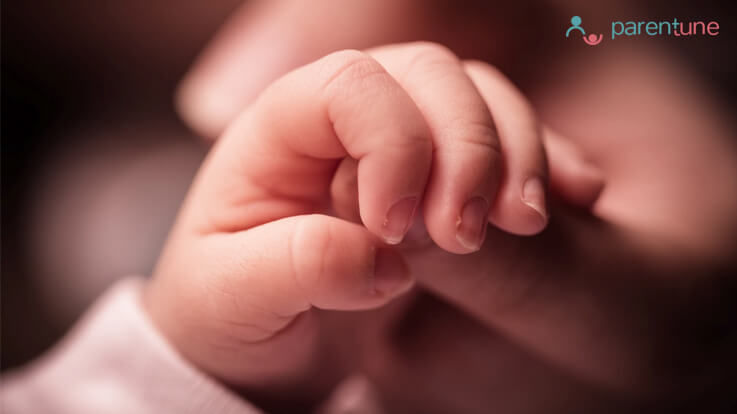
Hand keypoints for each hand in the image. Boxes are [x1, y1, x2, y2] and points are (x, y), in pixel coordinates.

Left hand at [144, 42, 600, 411]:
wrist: (263, 344)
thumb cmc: (231, 315)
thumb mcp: (232, 301)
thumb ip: (291, 268)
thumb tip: (380, 259)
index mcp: (280, 130)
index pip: (351, 84)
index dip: (393, 143)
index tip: (397, 229)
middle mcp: (346, 120)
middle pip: (428, 75)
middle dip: (466, 147)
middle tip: (467, 237)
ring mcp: (401, 141)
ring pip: (477, 98)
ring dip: (514, 153)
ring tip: (524, 224)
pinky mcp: (444, 176)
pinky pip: (505, 142)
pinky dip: (543, 164)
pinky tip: (573, 200)